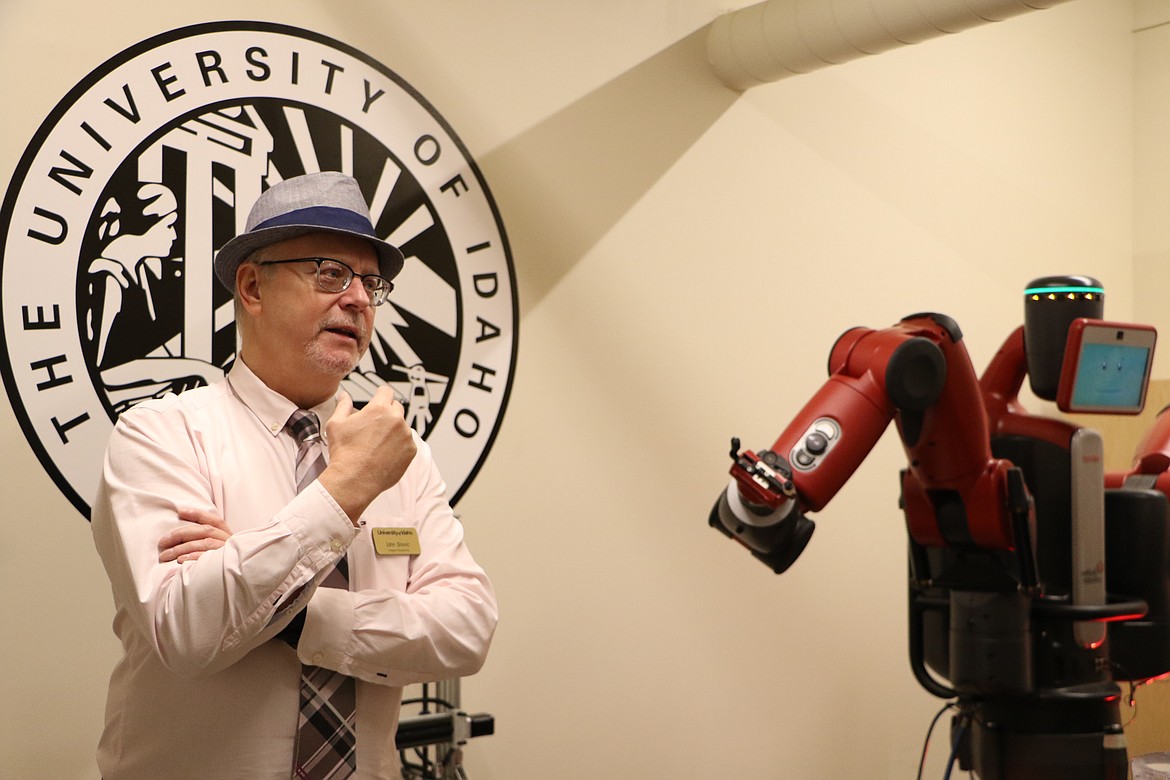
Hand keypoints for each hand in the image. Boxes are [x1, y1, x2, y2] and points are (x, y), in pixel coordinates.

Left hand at [158, 507, 232, 562]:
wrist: (238, 586)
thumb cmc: (222, 567)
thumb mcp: (218, 550)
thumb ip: (206, 539)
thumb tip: (186, 526)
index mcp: (228, 536)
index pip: (214, 520)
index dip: (197, 514)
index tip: (180, 511)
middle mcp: (229, 542)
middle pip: (205, 531)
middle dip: (181, 534)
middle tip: (163, 541)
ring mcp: (227, 553)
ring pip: (204, 543)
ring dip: (182, 548)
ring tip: (165, 555)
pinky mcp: (223, 566)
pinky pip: (207, 558)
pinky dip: (193, 557)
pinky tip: (180, 560)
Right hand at [320, 386, 416, 521]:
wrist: (354, 479)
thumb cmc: (344, 453)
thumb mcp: (336, 424)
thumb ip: (343, 405)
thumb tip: (345, 396)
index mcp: (380, 409)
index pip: (385, 391)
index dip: (380, 394)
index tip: (378, 398)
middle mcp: (396, 420)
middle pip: (396, 407)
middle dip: (386, 412)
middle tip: (374, 425)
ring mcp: (406, 436)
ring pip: (402, 426)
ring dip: (393, 430)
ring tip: (377, 443)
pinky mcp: (411, 451)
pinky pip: (407, 442)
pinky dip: (399, 445)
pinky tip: (384, 453)